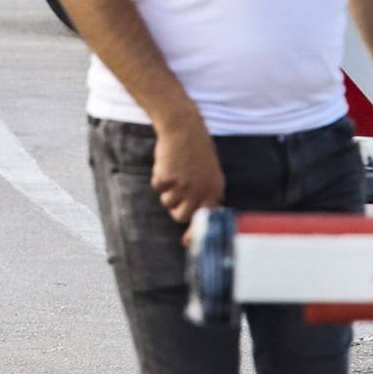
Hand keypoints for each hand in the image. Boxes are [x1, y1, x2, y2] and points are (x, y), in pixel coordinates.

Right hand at [150, 113, 223, 227]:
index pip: (205, 219)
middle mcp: (200, 191)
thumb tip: (196, 215)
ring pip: (167, 203)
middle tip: (175, 194)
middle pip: (181, 216)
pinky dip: (158, 178)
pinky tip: (167, 165)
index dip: (195, 233)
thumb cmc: (197, 151)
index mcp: (214, 190)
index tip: (187, 243)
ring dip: (167, 191)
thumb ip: (206, 193)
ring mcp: (183, 185)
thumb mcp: (209, 173)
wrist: (184, 130)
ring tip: (174, 173)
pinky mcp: (167, 178)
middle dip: (175, 208)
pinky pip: (157, 187)